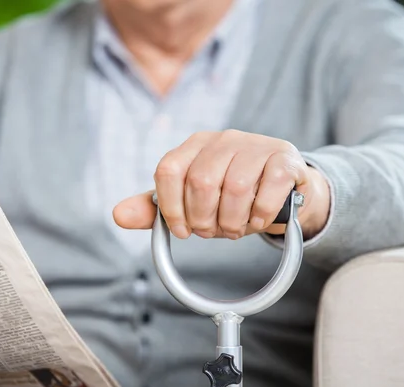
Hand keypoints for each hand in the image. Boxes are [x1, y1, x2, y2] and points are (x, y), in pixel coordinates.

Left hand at [113, 130, 330, 239]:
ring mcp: (257, 145)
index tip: (182, 230)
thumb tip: (118, 215)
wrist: (283, 190)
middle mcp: (224, 139)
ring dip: (233, 221)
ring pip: (236, 187)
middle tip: (213, 231)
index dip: (171, 207)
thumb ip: (157, 208)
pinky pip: (268, 190)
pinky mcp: (284, 159)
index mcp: (195, 145)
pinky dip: (260, 215)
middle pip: (201, 181)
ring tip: (235, 229)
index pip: (168, 170)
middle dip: (204, 219)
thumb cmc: (232, 196)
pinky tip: (257, 221)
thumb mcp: (192, 202)